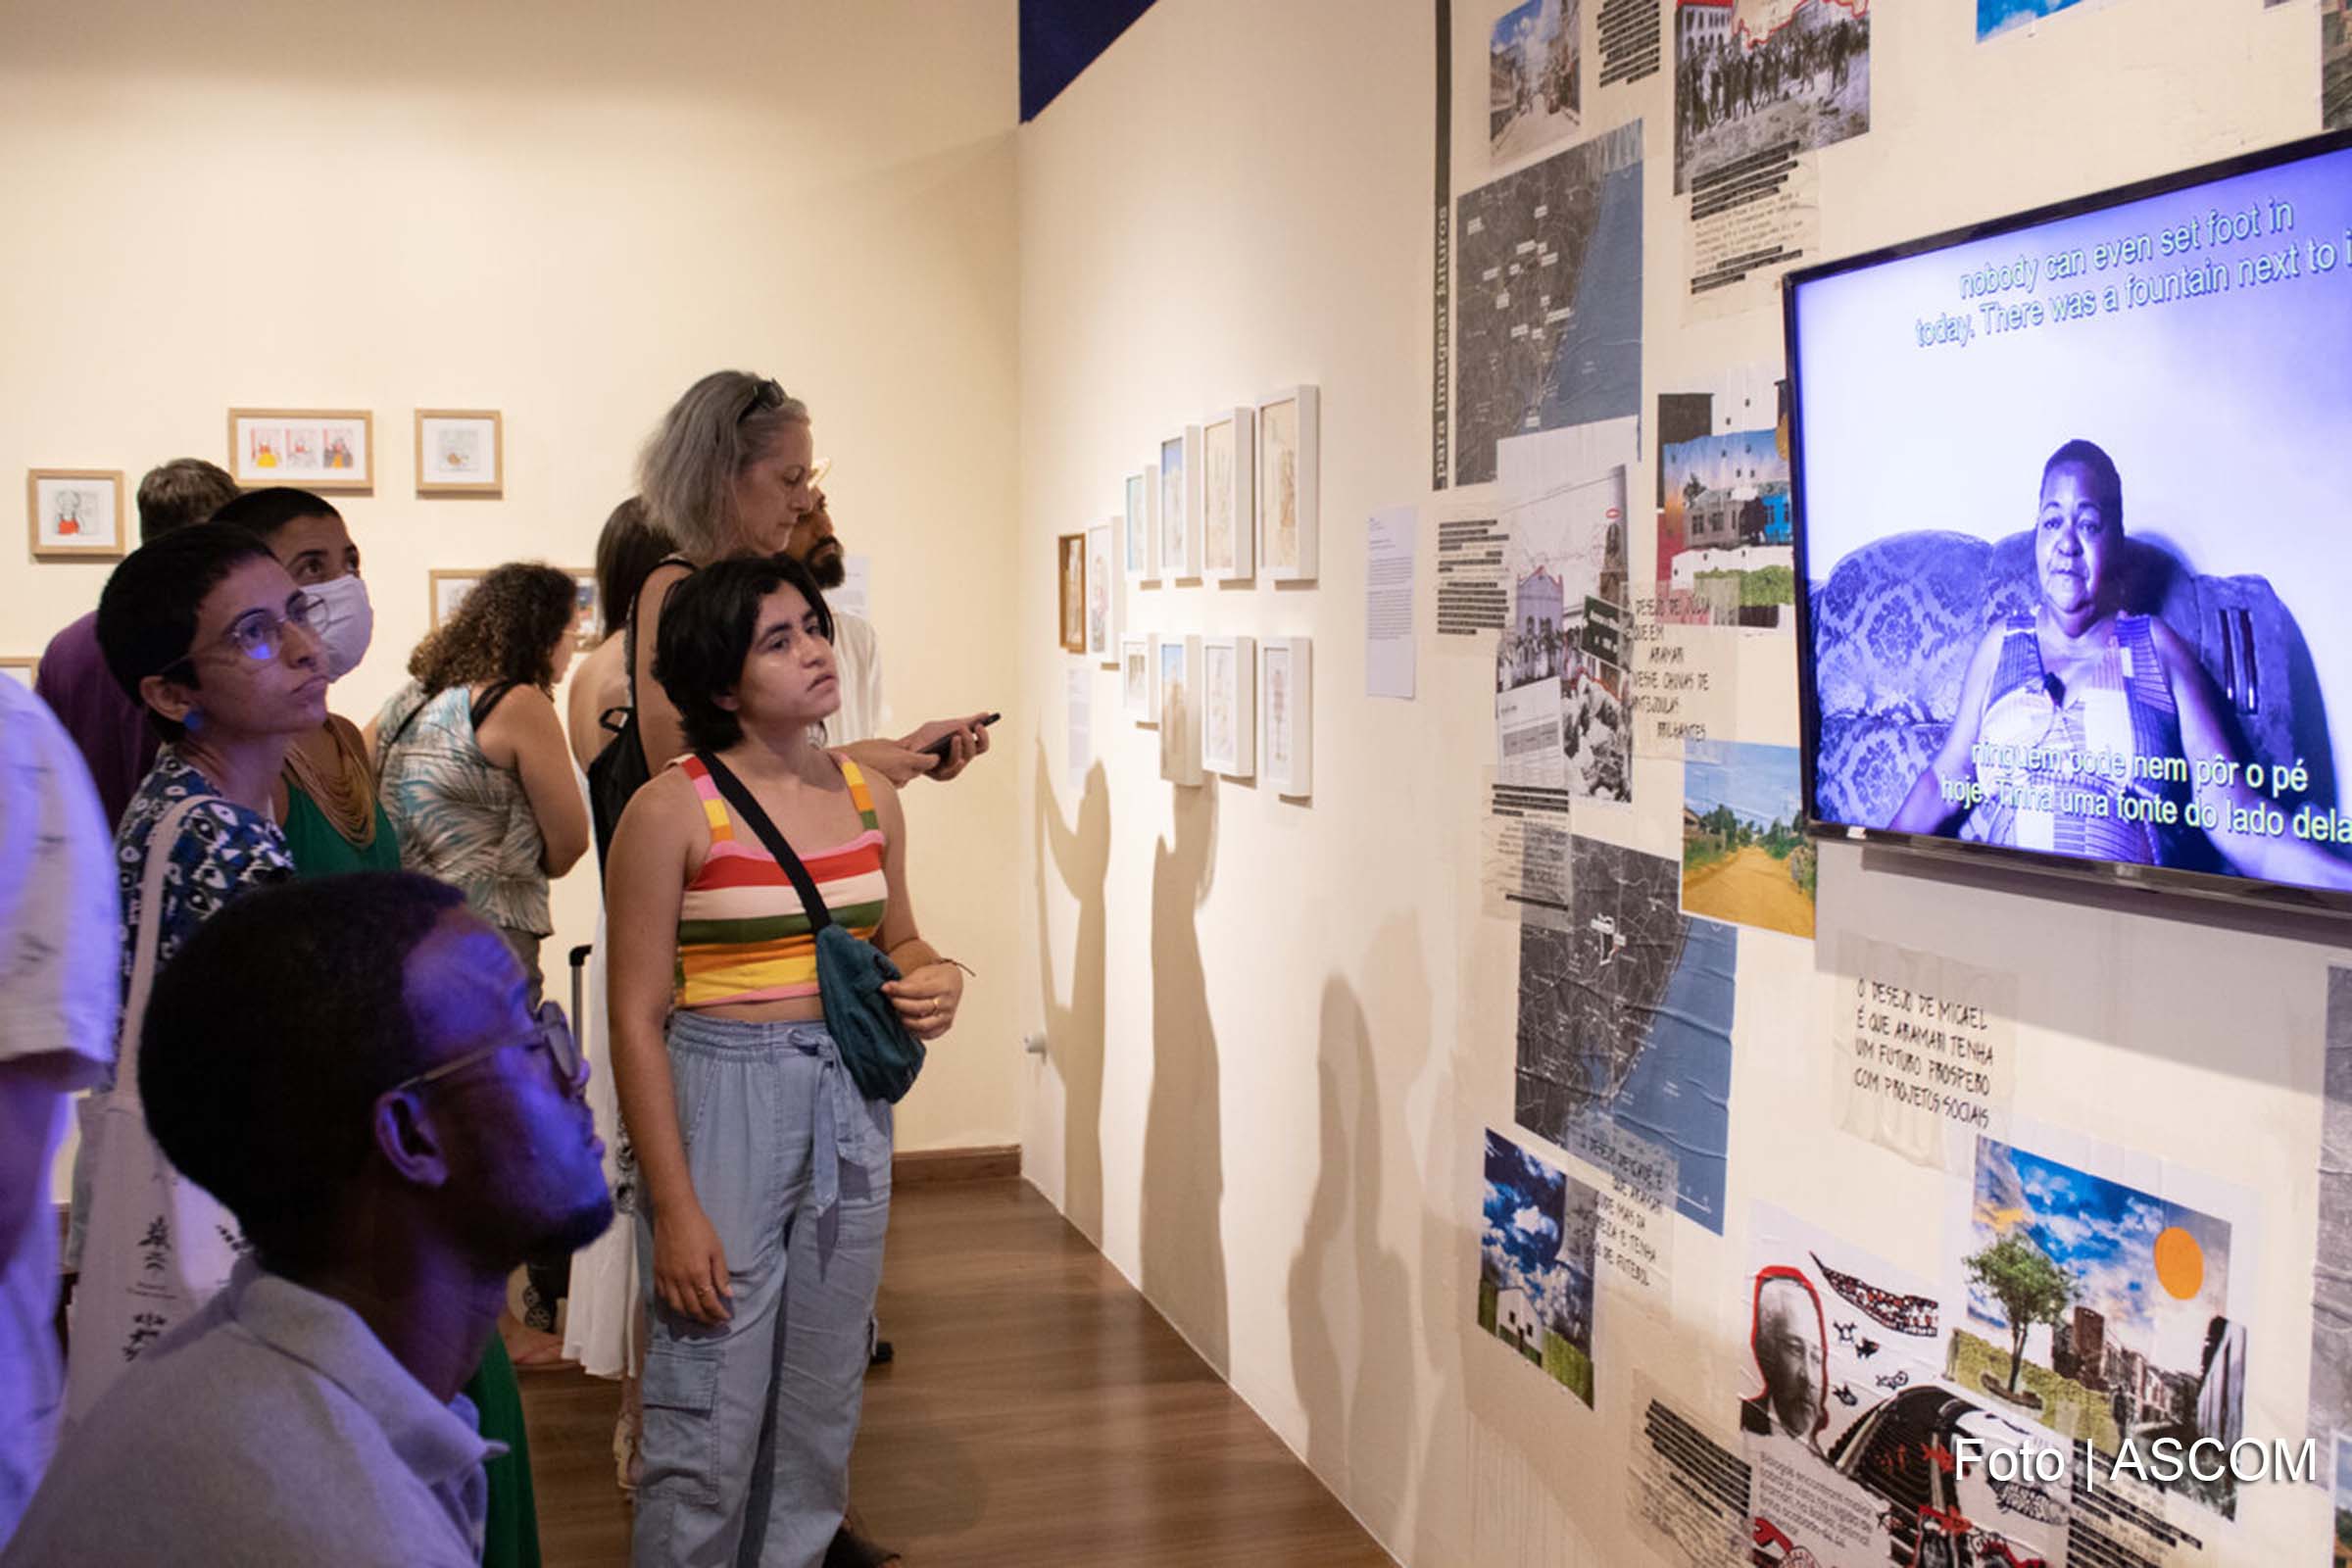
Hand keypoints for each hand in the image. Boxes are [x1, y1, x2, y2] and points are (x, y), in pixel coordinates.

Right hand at [651, 1201, 732, 1324]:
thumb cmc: (699, 1229)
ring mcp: (667, 1279)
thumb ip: (721, 1274)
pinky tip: (682, 1307)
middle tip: (716, 1322)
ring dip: (690, 1316)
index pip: (709, 1303)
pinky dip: (674, 1306)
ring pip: (677, 1307)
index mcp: (698, 1274)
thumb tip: (728, 1295)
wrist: (674, 1215)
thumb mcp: (717, 1250)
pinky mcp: (657, 1274)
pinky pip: (664, 1298)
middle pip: (693, 1309)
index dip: (718, 1314)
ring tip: (701, 1318)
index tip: (726, 1318)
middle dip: (706, 1319)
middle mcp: (680, 1281)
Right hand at [845, 738, 939, 788]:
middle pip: (920, 769)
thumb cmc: (860, 754)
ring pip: (909, 776)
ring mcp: (896, 784)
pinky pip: (898, 781)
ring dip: (906, 769)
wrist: (842, 769)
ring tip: (895, 760)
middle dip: (918, 762)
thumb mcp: (885, 743)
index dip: (933, 756)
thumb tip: (913, 746)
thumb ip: (902, 746)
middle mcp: (904, 775)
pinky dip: (896, 775)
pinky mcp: (888, 790)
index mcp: (905, 761)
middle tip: (914, 753)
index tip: (934, 753)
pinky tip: (886, 768)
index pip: (930, 761)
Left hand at [883, 961, 963, 1040]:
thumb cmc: (937, 977)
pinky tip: (906, 1023)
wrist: (953, 982)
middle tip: (891, 1000)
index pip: (918, 990)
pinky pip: (928, 1034)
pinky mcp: (945, 1026)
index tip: (886, 988)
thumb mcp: (924, 973)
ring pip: (922, 1025)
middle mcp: (947, 1003)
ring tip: (897, 1012)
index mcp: (943, 986)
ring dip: (905, 1020)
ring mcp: (947, 1016)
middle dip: (900, 1004)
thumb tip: (887, 989)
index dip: (900, 990)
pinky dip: (914, 1031)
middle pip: (919, 1008)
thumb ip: (907, 982)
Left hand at [899, 711, 992, 782]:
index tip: (979, 725)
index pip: (981, 745)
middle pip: (974, 751)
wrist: (906, 747)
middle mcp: (961, 759)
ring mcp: (951, 768)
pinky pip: (950, 772)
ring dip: (960, 748)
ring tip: (956, 736)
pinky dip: (953, 762)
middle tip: (964, 728)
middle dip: (970, 739)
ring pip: (963, 760)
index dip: (983, 736)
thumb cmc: (927, 736)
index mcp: (965, 747)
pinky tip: (954, 756)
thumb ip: (966, 722)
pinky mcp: (940, 776)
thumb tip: (986, 714)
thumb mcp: (946, 726)